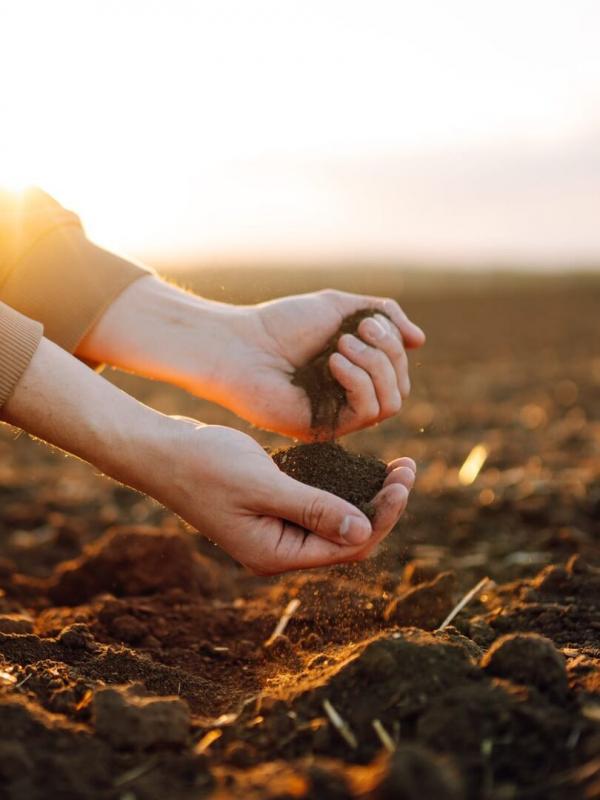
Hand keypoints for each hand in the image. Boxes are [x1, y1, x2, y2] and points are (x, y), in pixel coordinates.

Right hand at [3, 339, 415, 574]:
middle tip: (407, 468)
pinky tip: (360, 466)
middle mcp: (280, 548)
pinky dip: (342, 487)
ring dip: (367, 496)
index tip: (403, 481)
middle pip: (348, 537)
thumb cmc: (205, 466)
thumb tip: (364, 530)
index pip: (348, 546)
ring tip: (396, 466)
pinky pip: (318, 504)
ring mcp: (276, 529)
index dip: (383, 517)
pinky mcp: (272, 508)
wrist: (161, 452)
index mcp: (277, 554)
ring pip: (336, 520)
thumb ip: (313, 508)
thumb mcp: (262, 485)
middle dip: (382, 506)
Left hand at [226, 289, 424, 437]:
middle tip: (357, 331)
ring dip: (375, 367)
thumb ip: (383, 315)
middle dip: (388, 353)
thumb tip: (420, 341)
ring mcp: (339, 416)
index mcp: (355, 372)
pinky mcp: (326, 429)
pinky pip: (368, 413)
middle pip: (401, 387)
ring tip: (341, 345)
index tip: (367, 321)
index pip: (399, 369)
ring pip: (392, 403)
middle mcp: (350, 397)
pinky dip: (359, 382)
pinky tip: (334, 362)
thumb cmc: (282, 324)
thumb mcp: (340, 307)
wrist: (240, 344)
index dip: (394, 344)